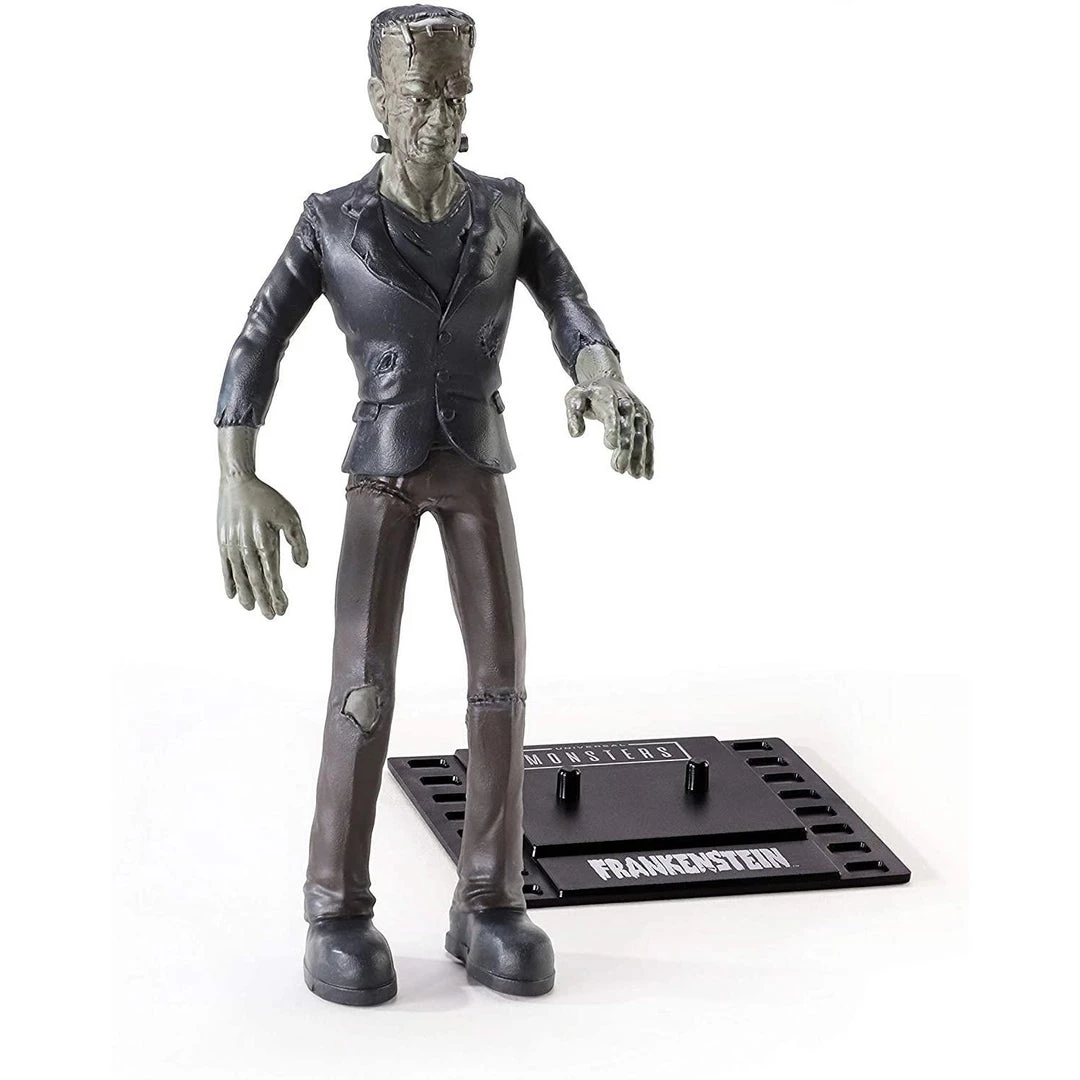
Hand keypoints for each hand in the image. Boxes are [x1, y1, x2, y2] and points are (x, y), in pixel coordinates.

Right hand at [217, 476, 307, 617]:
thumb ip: (298, 542)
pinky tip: (232, 595)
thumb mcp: (291, 516)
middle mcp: (246, 547)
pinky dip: (228, 581)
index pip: (273, 575)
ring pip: (240, 577)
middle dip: (264, 600)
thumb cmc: (268, 499)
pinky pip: (225, 567)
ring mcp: (232, 546)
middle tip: (272, 616)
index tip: (284, 608)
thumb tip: (302, 566)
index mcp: (265, 541)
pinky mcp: (222, 542)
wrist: (238, 483)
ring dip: (246, 595)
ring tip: (252, 609)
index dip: (278, 593)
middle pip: (256, 580)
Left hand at [565, 376, 653, 477]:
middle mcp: (628, 403)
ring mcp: (640, 413)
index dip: (613, 428)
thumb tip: (576, 434)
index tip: (610, 446)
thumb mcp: (574, 398)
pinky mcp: (646, 421)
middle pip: (629, 427)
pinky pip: (649, 440)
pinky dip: (649, 457)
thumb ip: (573, 414)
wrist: (609, 380)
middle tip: (619, 469)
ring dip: (639, 456)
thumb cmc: (589, 394)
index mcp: (609, 396)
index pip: (612, 413)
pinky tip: (647, 474)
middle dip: (626, 448)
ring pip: (642, 436)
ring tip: (634, 475)